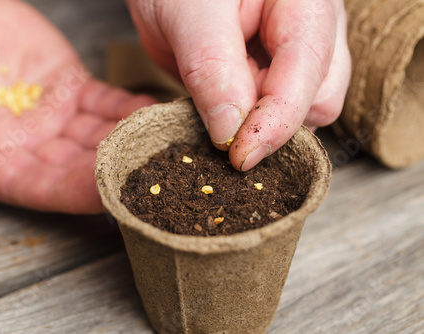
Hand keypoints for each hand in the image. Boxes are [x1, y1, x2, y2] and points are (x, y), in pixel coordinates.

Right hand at [0, 0, 154, 212]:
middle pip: (83, 166)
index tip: (114, 194)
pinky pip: (106, 102)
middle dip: (120, 170)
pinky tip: (154, 112)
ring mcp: (56, 119)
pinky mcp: (72, 89)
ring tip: (164, 143)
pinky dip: (129, 107)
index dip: (79, 192)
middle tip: (157, 173)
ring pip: (100, 136)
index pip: (45, 187)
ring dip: (132, 140)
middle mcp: (33, 147)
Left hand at [127, 0, 349, 169]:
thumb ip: (213, 68)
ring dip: (259, 127)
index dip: (276, 120)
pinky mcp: (272, 77)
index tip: (240, 155)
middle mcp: (311, 30)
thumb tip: (231, 131)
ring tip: (216, 107)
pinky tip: (222, 115)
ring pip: (301, 113)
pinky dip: (249, 126)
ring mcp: (294, 56)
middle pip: (319, 98)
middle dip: (272, 123)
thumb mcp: (189, 15)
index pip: (308, 70)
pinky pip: (273, 114)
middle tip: (220, 123)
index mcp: (304, 3)